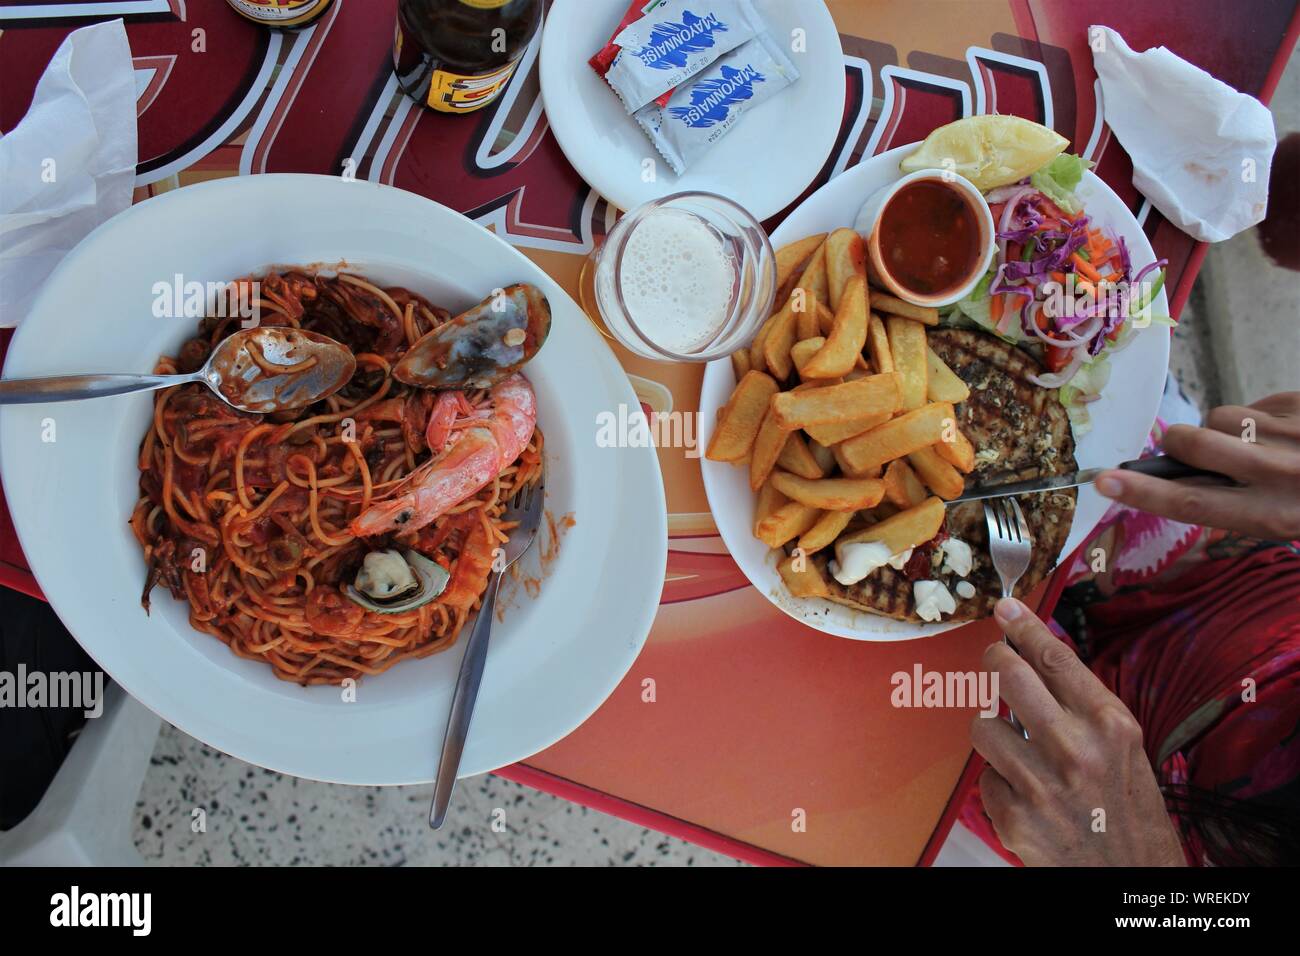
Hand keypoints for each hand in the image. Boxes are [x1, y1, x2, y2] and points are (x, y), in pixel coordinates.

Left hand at [971, 598, 1185, 865]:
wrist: (1131, 874)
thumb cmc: (1126, 809)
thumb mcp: (1122, 747)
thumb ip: (1081, 704)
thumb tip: (1035, 656)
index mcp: (1107, 725)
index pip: (1053, 657)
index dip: (1023, 626)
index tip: (1005, 609)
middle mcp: (1075, 748)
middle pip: (1008, 675)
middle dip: (994, 659)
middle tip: (994, 658)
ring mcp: (1041, 783)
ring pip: (983, 725)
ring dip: (994, 734)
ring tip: (1019, 751)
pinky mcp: (1015, 815)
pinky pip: (984, 776)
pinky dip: (999, 782)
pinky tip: (1026, 795)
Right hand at [1095, 392, 1299, 539]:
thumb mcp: (1286, 521)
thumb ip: (1236, 503)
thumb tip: (1182, 477)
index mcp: (1275, 515)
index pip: (1191, 504)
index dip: (1141, 493)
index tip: (1103, 481)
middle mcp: (1282, 474)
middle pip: (1191, 442)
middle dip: (1178, 441)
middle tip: (1189, 448)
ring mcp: (1295, 433)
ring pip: (1221, 416)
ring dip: (1229, 429)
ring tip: (1264, 443)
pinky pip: (1257, 402)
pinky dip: (1263, 416)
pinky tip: (1292, 432)